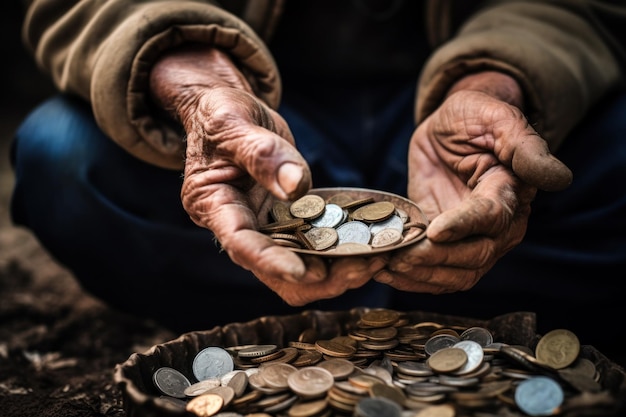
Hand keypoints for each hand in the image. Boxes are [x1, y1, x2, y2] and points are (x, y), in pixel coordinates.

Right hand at [149, 46, 382, 303]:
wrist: (229, 113)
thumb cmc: (222, 112)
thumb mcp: (234, 121)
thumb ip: (262, 153)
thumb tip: (297, 187)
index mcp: (212, 204)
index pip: (240, 243)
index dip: (271, 262)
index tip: (305, 272)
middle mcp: (236, 225)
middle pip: (274, 271)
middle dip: (317, 277)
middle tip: (362, 266)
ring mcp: (262, 226)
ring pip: (297, 268)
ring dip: (334, 271)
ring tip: (375, 258)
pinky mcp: (284, 221)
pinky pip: (311, 247)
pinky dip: (338, 252)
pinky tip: (370, 244)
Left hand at [375, 72, 571, 293]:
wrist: (449, 129)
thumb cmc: (475, 118)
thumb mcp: (497, 118)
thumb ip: (524, 146)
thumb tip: (558, 177)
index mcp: (510, 194)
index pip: (491, 218)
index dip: (464, 226)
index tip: (434, 230)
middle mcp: (498, 227)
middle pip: (473, 256)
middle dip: (434, 258)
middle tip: (398, 254)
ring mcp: (472, 241)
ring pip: (454, 275)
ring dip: (419, 276)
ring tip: (385, 266)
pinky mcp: (446, 246)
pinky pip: (435, 275)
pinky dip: (410, 279)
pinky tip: (385, 272)